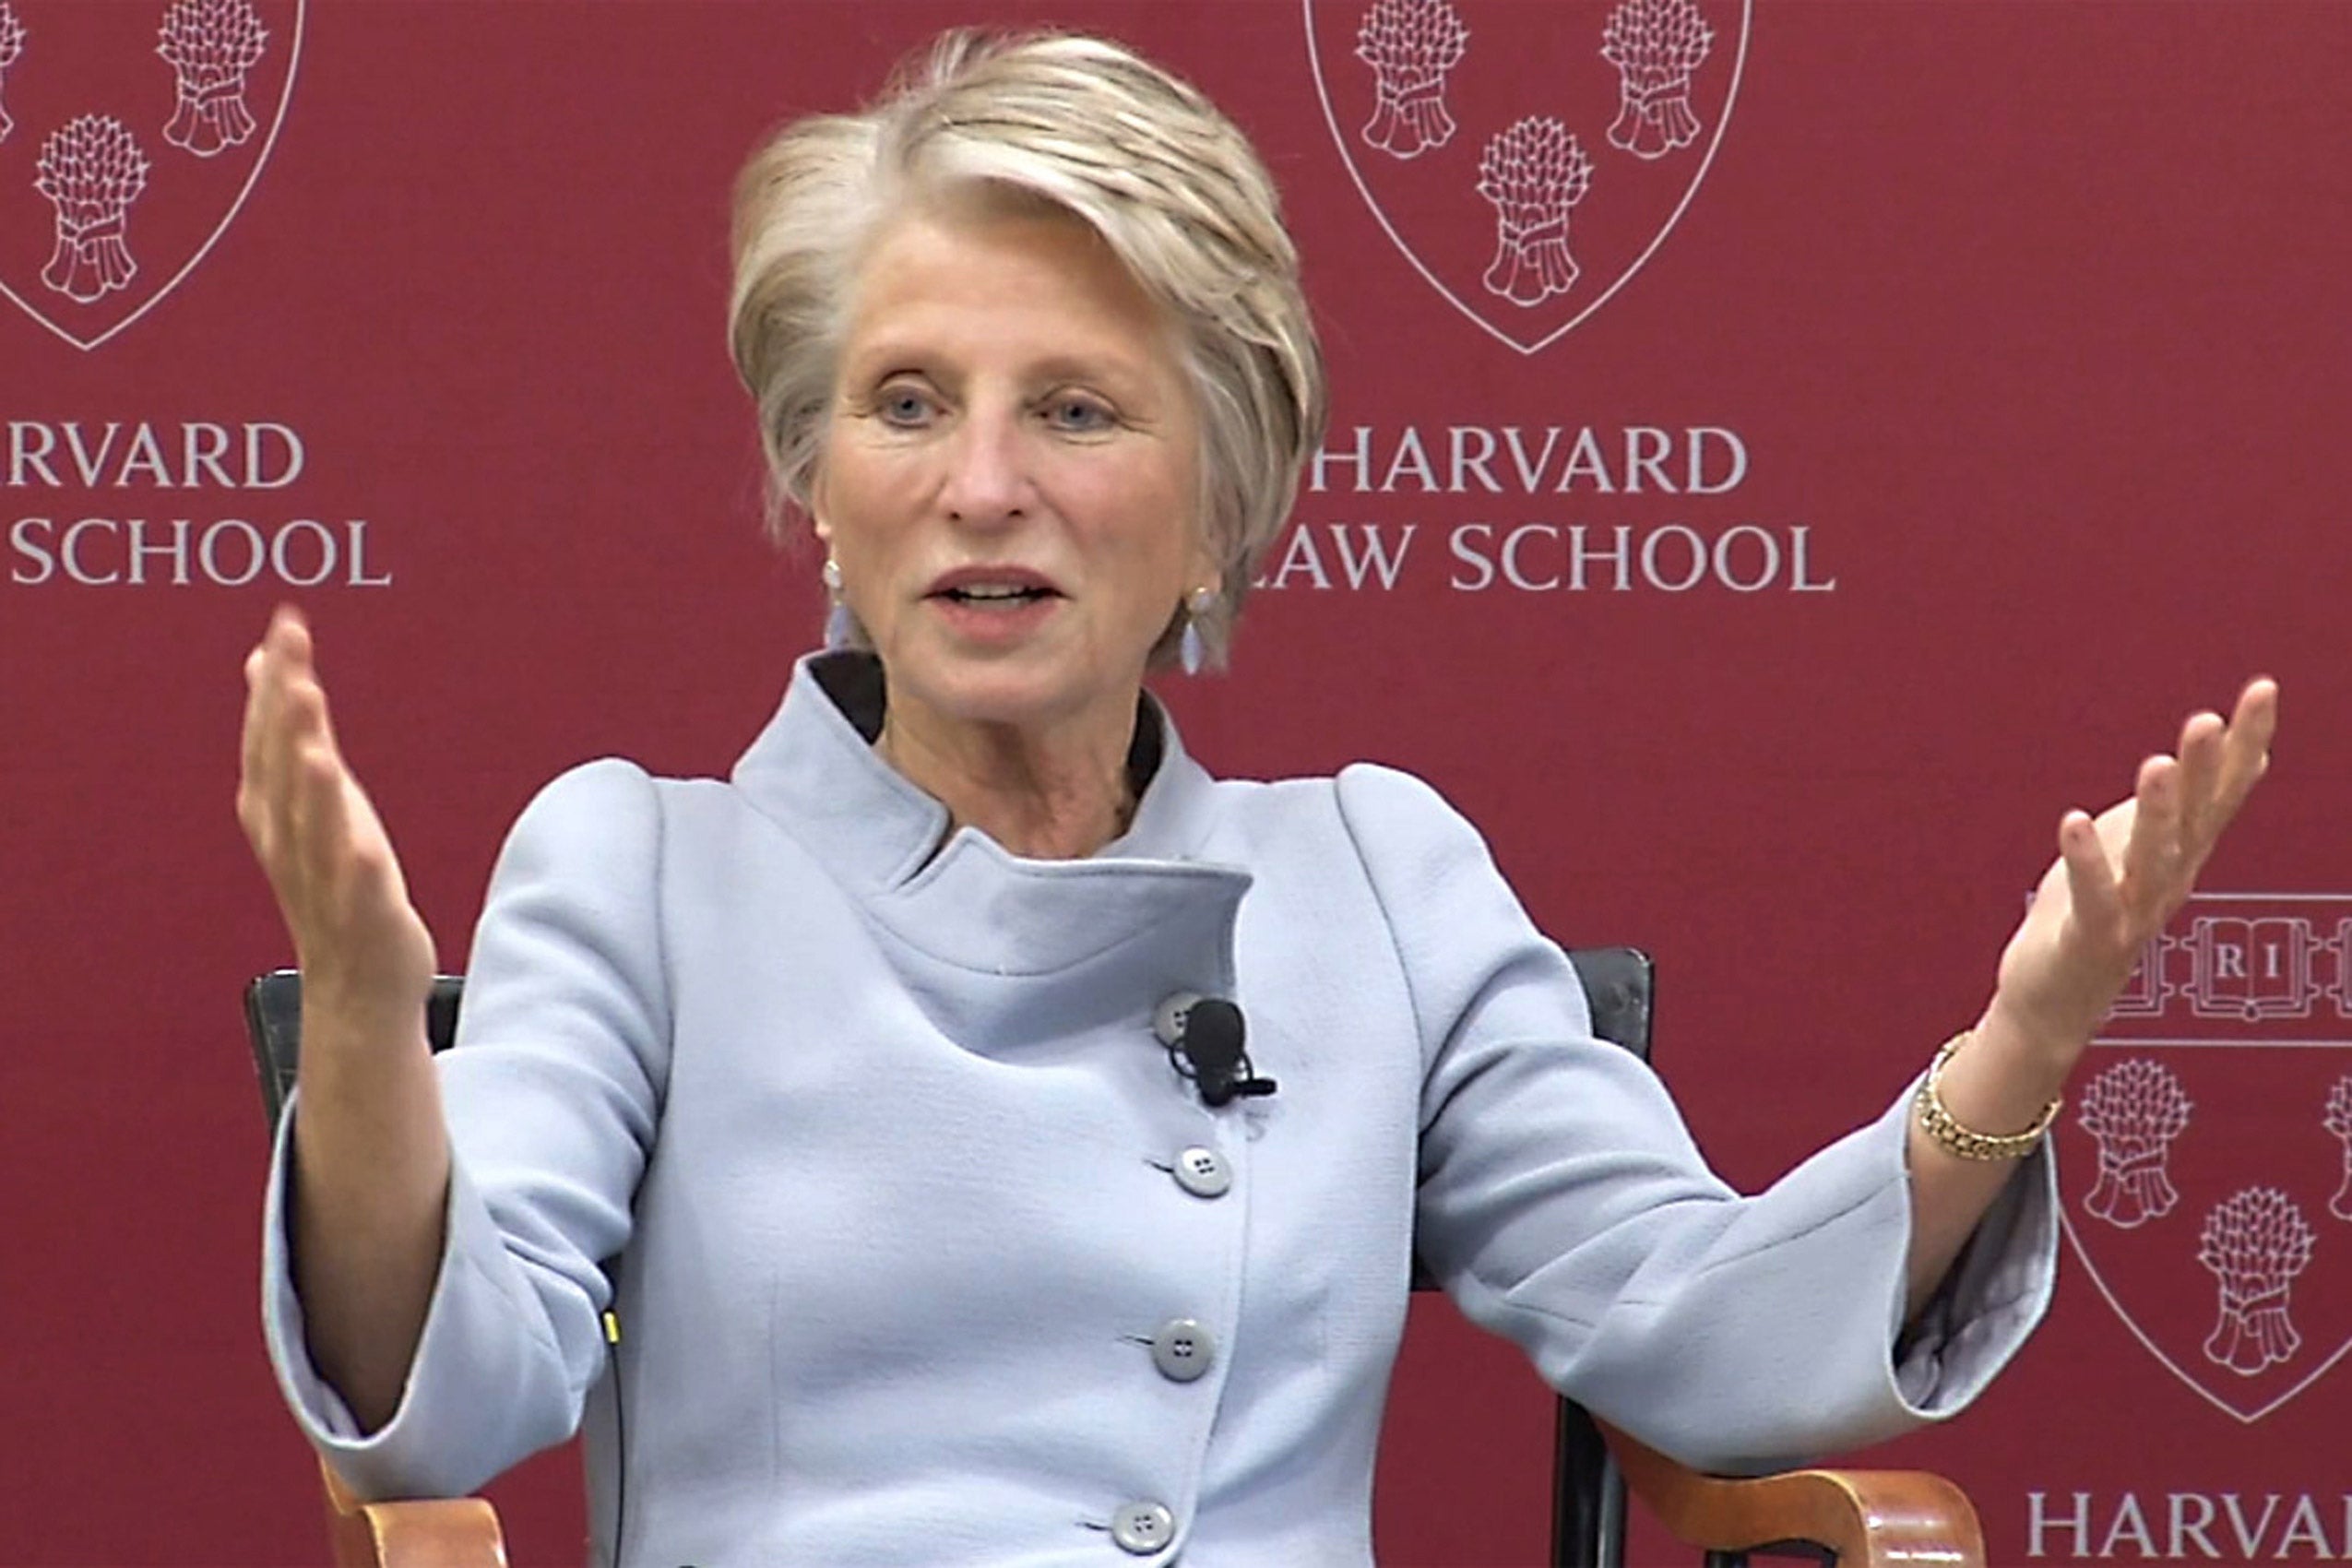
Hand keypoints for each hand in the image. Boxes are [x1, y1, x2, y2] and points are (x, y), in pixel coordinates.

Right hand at [236, 607, 435, 1026]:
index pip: (268, 736)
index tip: (285, 628)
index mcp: (278, 811)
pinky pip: (357, 891)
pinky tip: (360, 842)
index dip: (274, 683)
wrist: (356, 986)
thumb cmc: (337, 883)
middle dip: (284, 720)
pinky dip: (354, 866)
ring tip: (314, 741)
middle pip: (284, 774)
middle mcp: (294, 841)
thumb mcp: (310, 798)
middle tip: (289, 664)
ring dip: (311, 786)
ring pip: (314, 829)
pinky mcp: (365, 918)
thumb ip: (289, 730)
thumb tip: (265, 665)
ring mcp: (327, 881)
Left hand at [1989, 678, 2278, 1063]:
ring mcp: (2132, 912)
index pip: (2220, 791)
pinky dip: (2087, 861)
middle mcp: (2168, 880)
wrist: (2055, 1002)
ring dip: (2156, 812)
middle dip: (2203, 769)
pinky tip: (2074, 821)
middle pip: (2194, 818)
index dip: (2244, 742)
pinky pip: (2093, 897)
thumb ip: (2183, 805)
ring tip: (2156, 763)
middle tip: (2209, 719)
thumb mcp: (2141, 849)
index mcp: (2180, 854)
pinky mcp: (2090, 938)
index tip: (2263, 690)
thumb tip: (2245, 758)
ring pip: (2152, 858)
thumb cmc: (2092, 918)